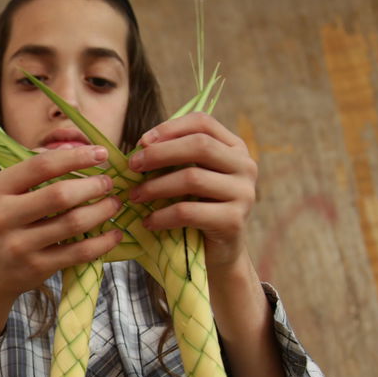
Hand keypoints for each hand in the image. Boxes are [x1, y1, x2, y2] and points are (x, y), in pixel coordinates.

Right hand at [0, 146, 123, 352]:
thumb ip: (27, 175)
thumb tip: (71, 149)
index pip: (41, 165)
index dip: (77, 157)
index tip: (101, 153)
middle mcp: (4, 217)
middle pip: (60, 195)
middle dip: (93, 186)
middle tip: (109, 183)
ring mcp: (20, 245)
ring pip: (73, 223)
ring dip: (102, 211)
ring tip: (114, 204)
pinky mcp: (35, 268)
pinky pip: (78, 253)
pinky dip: (102, 242)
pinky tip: (114, 234)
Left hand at [125, 112, 256, 271]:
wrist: (217, 253)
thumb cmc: (197, 209)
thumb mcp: (189, 177)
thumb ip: (174, 157)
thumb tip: (142, 144)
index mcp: (234, 148)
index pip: (203, 123)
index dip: (170, 128)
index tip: (141, 142)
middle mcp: (245, 166)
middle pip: (200, 146)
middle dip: (159, 153)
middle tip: (132, 166)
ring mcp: (244, 193)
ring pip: (192, 178)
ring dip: (155, 186)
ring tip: (134, 195)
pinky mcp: (234, 221)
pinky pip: (189, 212)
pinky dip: (162, 216)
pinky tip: (148, 221)